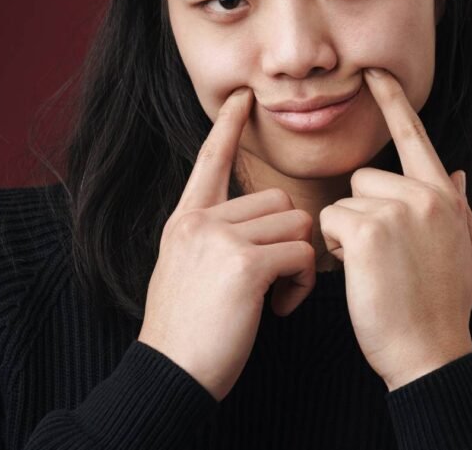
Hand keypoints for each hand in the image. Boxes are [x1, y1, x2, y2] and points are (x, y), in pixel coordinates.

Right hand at [137, 87, 316, 400]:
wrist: (169, 374)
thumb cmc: (186, 333)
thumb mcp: (185, 271)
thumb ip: (212, 239)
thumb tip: (256, 229)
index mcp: (184, 220)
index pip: (210, 160)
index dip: (228, 127)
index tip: (241, 98)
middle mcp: (200, 221)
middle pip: (278, 199)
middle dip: (289, 239)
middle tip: (276, 280)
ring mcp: (220, 239)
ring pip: (296, 223)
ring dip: (299, 262)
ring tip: (275, 296)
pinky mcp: (245, 264)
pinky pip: (302, 253)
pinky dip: (302, 283)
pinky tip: (280, 307)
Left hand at [319, 68, 471, 390]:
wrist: (431, 354)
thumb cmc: (445, 311)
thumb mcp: (466, 256)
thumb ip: (459, 210)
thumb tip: (458, 174)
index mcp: (446, 197)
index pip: (415, 137)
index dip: (393, 102)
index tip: (374, 72)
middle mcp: (427, 194)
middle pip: (365, 176)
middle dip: (360, 212)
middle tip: (380, 258)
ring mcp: (398, 209)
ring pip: (344, 200)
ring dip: (346, 235)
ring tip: (373, 270)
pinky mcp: (368, 229)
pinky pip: (330, 220)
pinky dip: (335, 249)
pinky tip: (360, 274)